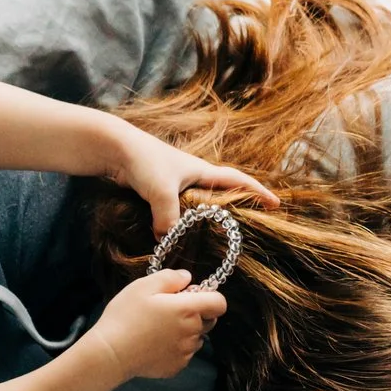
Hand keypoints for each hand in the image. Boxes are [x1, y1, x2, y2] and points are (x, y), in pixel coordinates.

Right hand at [85, 269, 224, 380]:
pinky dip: (175, 348)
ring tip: (157, 328)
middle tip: (168, 310)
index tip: (190, 295)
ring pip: (196, 337)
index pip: (219, 303)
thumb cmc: (125, 316)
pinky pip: (184, 354)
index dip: (209, 296)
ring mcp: (186, 352)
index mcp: (188, 310)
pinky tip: (154, 344)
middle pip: (208, 320)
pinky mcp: (177, 367)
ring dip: (185, 331)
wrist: (111, 353)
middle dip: (195, 313)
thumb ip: (170, 278)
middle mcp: (192, 332)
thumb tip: (187, 278)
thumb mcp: (143, 286)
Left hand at [115, 130, 278, 234]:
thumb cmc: (144, 161)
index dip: (257, 193)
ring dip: (207, 221)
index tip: (275, 204)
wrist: (114, 148)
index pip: (238, 181)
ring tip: (217, 240)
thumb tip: (167, 242)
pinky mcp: (159, 193)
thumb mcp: (162, 193)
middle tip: (249, 229)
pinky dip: (182, 225)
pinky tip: (179, 239)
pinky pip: (177, 213)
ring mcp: (176, 186)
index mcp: (202, 172)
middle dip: (237, 210)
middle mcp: (193, 178)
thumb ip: (169, 220)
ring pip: (199, 207)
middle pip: (222, 196)